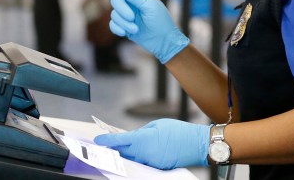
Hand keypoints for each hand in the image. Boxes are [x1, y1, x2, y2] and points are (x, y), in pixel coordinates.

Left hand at [94, 119, 209, 169]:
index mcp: (143, 139)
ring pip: (132, 159)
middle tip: (107, 145)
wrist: (195, 144)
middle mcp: (144, 153)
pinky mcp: (157, 168)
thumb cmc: (178, 131)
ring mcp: (150, 162)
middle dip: (114, 149)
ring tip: (121, 149)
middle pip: (123, 153)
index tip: (98, 141)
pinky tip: (137, 153)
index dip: (106, 141)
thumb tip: (133, 137)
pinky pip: (143, 163)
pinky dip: (138, 158)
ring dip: (126, 154)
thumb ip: (142, 131)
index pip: (119, 141)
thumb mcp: (157, 125)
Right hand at [95, 0, 188, 62]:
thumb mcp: (149, 7)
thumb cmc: (160, 22)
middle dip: (122, 9)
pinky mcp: (123, 26)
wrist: (163, 42)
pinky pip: (112, 24)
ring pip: (114, 13)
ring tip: (135, 28)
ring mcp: (126, 14)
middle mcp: (130, 2)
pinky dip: (118, 28)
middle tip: (132, 17)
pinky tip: (126, 33)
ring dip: (123, 22)